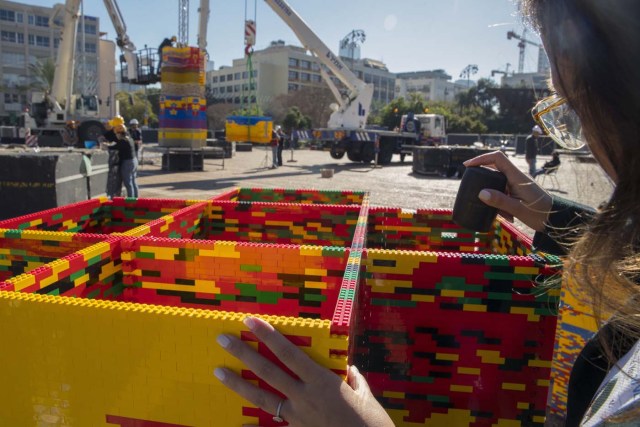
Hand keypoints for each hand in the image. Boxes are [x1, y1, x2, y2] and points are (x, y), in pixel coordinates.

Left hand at [215, 316, 394, 426]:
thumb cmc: (372, 424)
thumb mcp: (366, 397)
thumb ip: (355, 381)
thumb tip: (351, 371)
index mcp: (322, 381)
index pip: (289, 353)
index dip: (268, 336)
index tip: (251, 321)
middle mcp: (305, 397)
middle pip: (268, 371)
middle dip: (244, 353)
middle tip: (223, 339)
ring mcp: (297, 418)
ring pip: (262, 398)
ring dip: (238, 383)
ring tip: (219, 371)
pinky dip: (253, 426)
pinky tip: (239, 422)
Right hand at [463, 151, 551, 231]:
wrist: (556, 219)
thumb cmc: (540, 213)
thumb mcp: (518, 209)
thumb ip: (500, 200)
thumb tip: (480, 193)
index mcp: (517, 176)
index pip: (498, 158)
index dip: (481, 158)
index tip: (468, 166)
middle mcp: (516, 177)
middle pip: (494, 169)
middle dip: (484, 182)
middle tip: (475, 193)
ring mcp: (517, 184)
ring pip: (498, 184)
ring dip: (494, 198)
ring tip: (501, 214)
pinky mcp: (518, 192)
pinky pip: (503, 192)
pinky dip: (501, 204)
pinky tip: (507, 216)